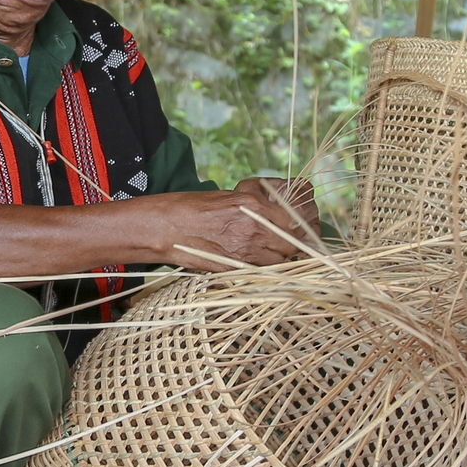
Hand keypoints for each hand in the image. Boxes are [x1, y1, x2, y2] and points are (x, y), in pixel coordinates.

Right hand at [160, 181, 315, 270]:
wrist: (168, 227)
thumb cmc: (196, 207)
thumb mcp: (232, 196)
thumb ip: (259, 205)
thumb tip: (280, 213)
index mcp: (254, 206)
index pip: (293, 223)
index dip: (298, 229)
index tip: (297, 230)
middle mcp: (253, 229)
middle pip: (291, 245)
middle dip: (292, 245)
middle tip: (286, 242)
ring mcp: (244, 251)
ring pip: (279, 261)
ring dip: (278, 258)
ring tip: (268, 251)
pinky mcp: (234, 268)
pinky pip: (260, 271)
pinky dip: (262, 267)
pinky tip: (253, 259)